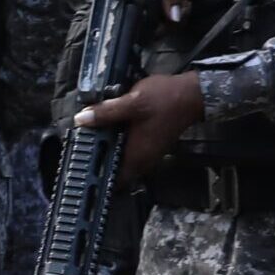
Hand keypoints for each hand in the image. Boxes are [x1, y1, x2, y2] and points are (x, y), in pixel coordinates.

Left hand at [75, 71, 205, 183]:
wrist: (193, 94)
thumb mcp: (132, 102)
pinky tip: (111, 128)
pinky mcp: (151, 144)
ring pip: (123, 159)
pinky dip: (120, 142)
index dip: (97, 177)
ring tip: (93, 136)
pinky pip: (130, 149)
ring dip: (109, 150)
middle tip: (82, 147)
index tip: (82, 168)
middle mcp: (143, 159)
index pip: (114, 180)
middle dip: (99, 160)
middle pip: (116, 169)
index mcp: (137, 155)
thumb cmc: (166, 100)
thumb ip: (106, 112)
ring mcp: (149, 153)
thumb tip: (81, 119)